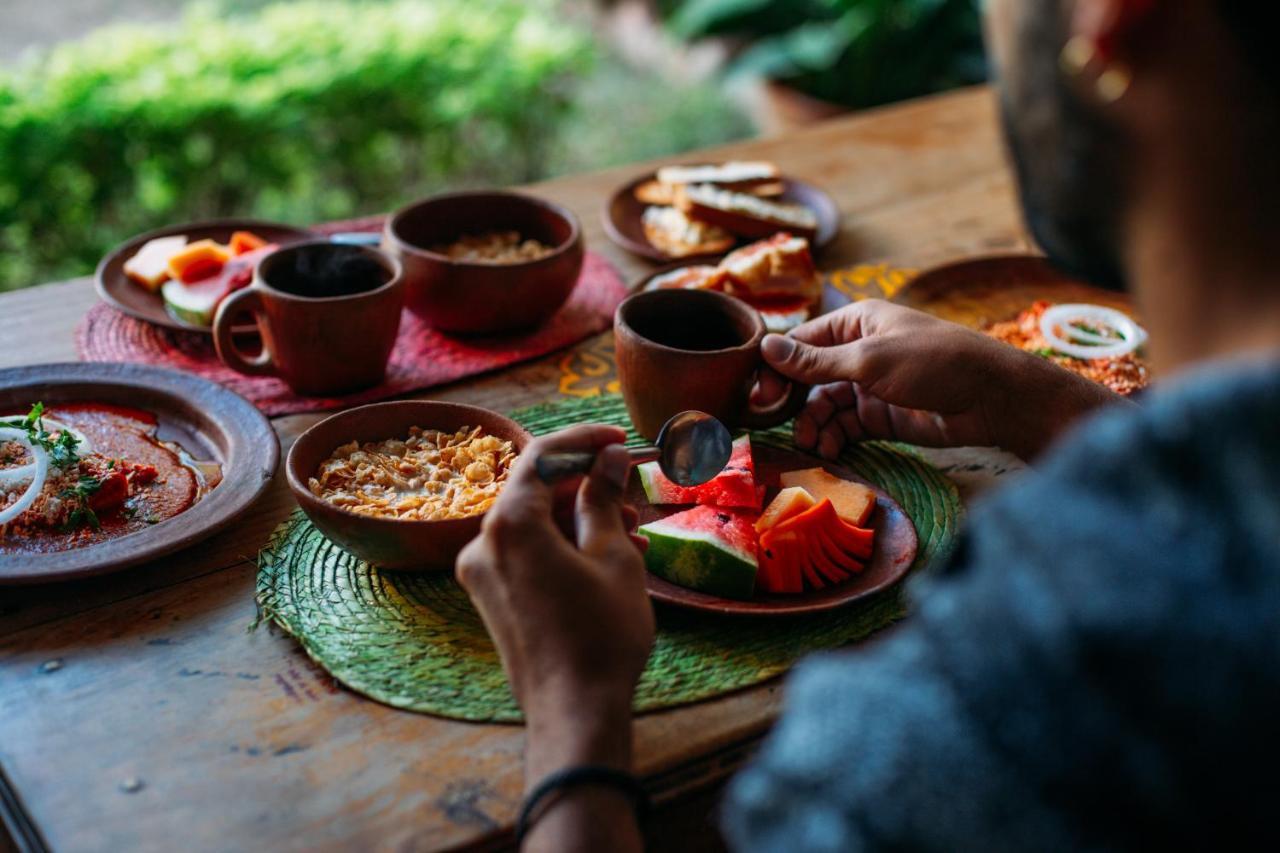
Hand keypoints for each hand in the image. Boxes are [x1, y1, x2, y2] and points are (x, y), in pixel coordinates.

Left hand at [457, 425, 653, 768]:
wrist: (573, 712)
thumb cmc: (600, 634)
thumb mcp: (612, 556)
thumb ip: (603, 498)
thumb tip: (608, 458)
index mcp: (510, 524)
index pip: (542, 455)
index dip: (583, 440)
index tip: (618, 439)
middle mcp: (483, 543)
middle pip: (534, 490)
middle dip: (584, 484)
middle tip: (631, 490)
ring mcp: (482, 574)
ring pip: (533, 524)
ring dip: (577, 518)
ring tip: (629, 532)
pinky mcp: (491, 599)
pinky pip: (525, 554)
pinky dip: (561, 545)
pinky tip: (604, 559)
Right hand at [753, 300, 1126, 459]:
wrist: (991, 400)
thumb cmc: (934, 362)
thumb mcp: (870, 359)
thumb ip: (816, 361)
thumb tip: (766, 347)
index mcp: (855, 323)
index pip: (801, 342)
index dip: (776, 367)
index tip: (758, 394)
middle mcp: (857, 352)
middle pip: (808, 377)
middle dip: (791, 400)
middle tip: (774, 422)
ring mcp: (869, 386)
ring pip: (823, 406)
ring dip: (812, 424)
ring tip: (810, 442)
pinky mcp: (880, 416)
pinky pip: (844, 426)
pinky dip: (832, 437)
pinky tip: (827, 449)